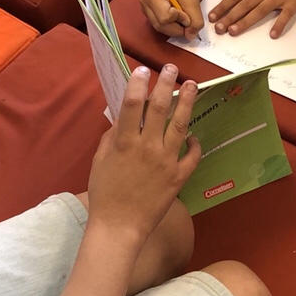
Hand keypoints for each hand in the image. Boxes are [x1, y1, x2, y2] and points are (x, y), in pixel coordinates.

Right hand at [86, 65, 200, 239]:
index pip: (132, 105)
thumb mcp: (100, 161)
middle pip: (160, 109)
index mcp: (124, 142)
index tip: (143, 70)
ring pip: (180, 125)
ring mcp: (166, 161)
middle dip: (166, 85)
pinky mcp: (179, 177)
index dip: (137, 84)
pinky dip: (194, 143)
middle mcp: (147, 147)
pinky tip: (192, 134)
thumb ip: (111, 137)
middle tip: (172, 68)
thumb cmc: (104, 194)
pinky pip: (192, 155)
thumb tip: (121, 116)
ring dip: (187, 103)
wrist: (119, 227)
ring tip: (192, 86)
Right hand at [140, 0, 203, 38]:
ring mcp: (146, 11)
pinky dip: (173, 26)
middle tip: (187, 16)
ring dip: (176, 27)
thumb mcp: (194, 1)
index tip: (187, 9)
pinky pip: (162, 28)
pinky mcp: (151, 16)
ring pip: (161, 29)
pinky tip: (177, 17)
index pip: (165, 18)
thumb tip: (190, 37)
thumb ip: (195, 20)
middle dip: (178, 26)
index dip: (180, 18)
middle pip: (161, 26)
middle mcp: (145, 4)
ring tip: (182, 15)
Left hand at [208, 0, 295, 38]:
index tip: (212, 17)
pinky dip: (279, 24)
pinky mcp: (294, 2)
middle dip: (230, 17)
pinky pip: (285, 15)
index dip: (223, 6)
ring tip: (234, 31)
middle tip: (218, 29)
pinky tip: (273, 34)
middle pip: (244, 5)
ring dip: (246, 21)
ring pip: (260, 11)